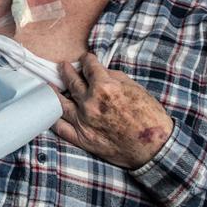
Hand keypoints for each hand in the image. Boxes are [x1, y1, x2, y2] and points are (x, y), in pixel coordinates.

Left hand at [51, 52, 173, 168]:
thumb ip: (113, 77)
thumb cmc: (149, 117)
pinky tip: (51, 112)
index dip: (87, 60)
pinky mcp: (82, 138)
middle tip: (64, 66)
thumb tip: (100, 71)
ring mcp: (84, 121)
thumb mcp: (134, 88)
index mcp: (104, 87)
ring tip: (51, 85)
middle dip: (67, 71)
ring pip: (61, 102)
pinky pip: (61, 127)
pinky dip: (54, 119)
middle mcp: (90, 103)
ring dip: (55, 91)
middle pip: (72, 81)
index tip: (86, 59)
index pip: (88, 67)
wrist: (155, 147)